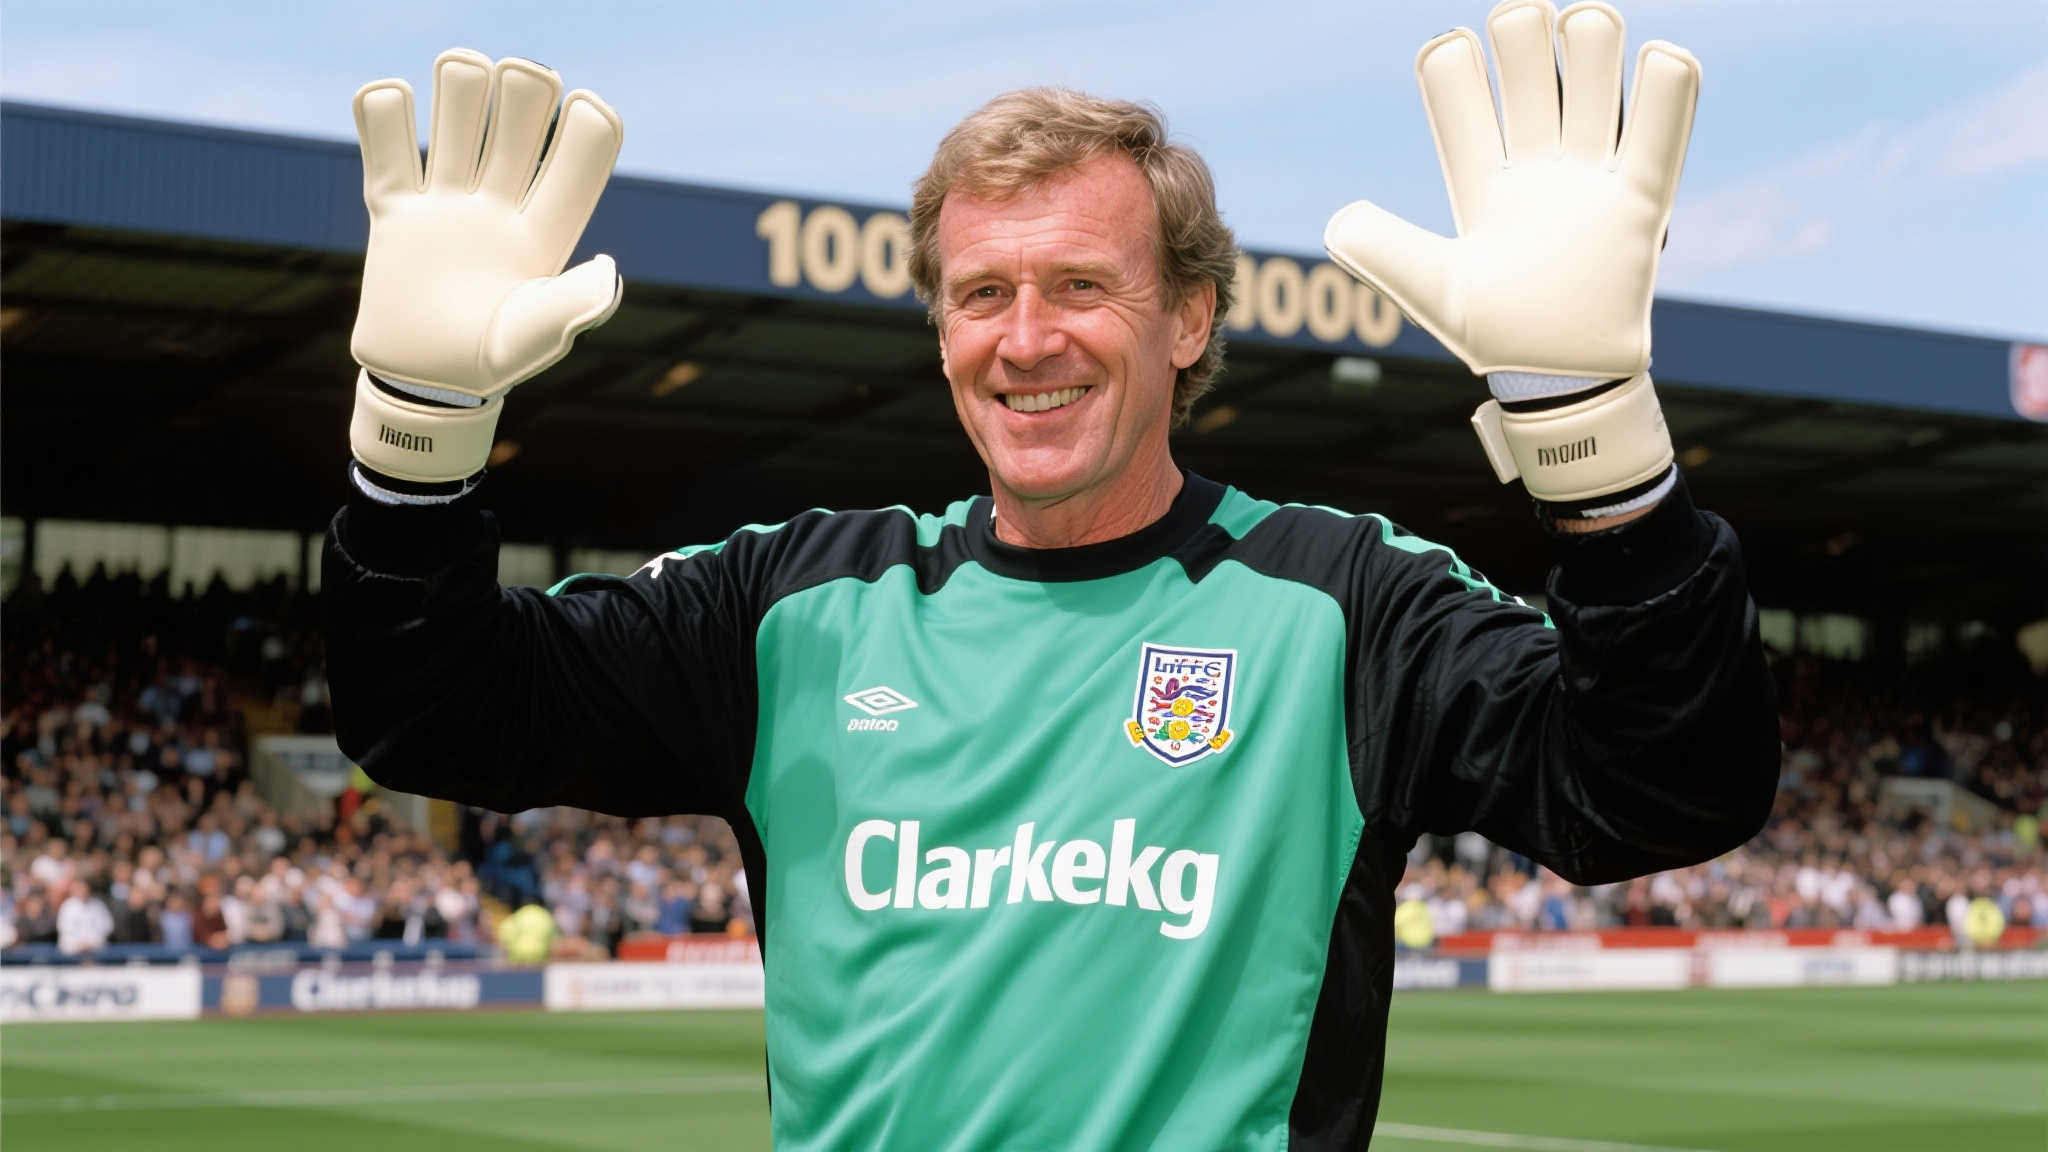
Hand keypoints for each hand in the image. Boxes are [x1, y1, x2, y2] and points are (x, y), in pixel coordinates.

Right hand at [347, 50, 623, 483]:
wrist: (421, 383)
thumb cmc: (488, 363)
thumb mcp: (532, 337)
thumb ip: (571, 304)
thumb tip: (608, 271)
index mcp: (546, 227)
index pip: (580, 157)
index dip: (591, 124)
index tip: (586, 106)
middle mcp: (501, 202)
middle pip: (520, 117)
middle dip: (524, 90)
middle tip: (517, 85)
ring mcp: (447, 200)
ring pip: (459, 111)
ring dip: (462, 81)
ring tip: (460, 75)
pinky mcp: (394, 208)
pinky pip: (386, 142)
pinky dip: (384, 108)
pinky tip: (393, 99)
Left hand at [1325, 1, 1691, 510]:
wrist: (1561, 379)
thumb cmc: (1496, 336)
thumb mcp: (1435, 293)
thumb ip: (1386, 252)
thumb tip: (1337, 221)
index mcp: (1481, 183)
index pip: (1463, 106)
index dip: (1453, 69)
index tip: (1449, 51)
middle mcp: (1537, 168)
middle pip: (1530, 79)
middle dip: (1524, 39)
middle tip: (1519, 22)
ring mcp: (1589, 180)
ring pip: (1592, 89)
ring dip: (1590, 47)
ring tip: (1583, 22)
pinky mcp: (1640, 203)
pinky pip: (1661, 140)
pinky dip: (1668, 93)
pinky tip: (1662, 53)